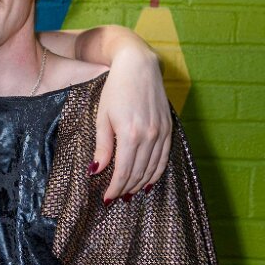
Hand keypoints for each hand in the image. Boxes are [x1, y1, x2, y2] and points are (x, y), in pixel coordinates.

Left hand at [94, 45, 171, 200]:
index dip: (115, 188)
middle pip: (138, 173)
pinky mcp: (169, 128)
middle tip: (116, 198)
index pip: (124, 172)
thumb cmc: (115, 90)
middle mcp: (149, 136)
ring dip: (140, 184)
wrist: (139, 66)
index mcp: (130, 135)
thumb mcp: (102, 118)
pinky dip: (156, 172)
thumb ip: (102, 147)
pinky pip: (164, 157)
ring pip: (152, 168)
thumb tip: (96, 171)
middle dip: (126, 189)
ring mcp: (162, 132)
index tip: (107, 198)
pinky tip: (148, 181)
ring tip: (129, 193)